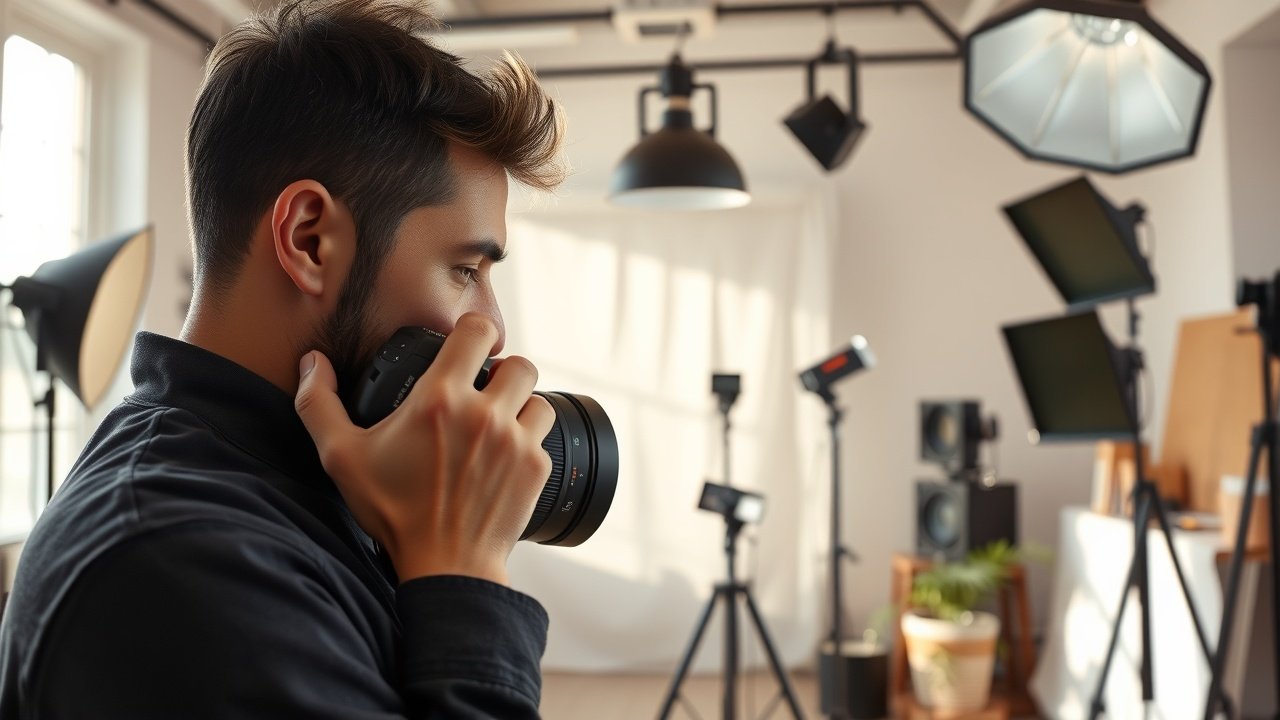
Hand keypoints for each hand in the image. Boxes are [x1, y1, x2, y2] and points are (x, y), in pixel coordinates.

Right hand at [294, 314, 555, 584]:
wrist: (443, 566)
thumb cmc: (392, 512)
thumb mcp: (341, 458)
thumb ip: (319, 405)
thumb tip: (312, 363)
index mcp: (440, 399)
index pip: (478, 332)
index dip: (474, 331)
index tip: (466, 345)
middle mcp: (486, 414)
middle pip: (518, 363)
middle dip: (502, 370)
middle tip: (484, 389)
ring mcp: (517, 441)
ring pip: (537, 397)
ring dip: (521, 403)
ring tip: (499, 420)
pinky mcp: (536, 468)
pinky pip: (542, 435)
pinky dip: (528, 439)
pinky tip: (506, 454)